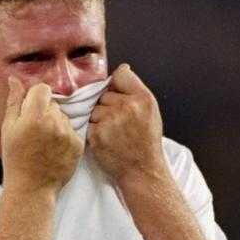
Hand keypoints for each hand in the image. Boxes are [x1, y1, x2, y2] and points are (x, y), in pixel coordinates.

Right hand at [1, 77, 83, 192]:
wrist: (32, 188)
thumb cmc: (15, 159)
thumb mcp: (8, 129)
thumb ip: (14, 101)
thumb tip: (15, 79)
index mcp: (35, 116)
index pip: (43, 89)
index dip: (36, 97)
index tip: (30, 111)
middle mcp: (55, 122)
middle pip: (54, 104)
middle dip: (45, 112)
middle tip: (35, 132)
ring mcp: (68, 134)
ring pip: (64, 117)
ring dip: (56, 124)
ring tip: (45, 143)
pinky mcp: (78, 145)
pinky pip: (72, 131)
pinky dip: (65, 137)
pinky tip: (54, 150)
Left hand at [87, 64, 165, 184]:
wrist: (141, 170)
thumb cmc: (146, 142)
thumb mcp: (151, 111)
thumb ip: (136, 89)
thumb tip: (121, 69)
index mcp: (143, 98)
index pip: (120, 76)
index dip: (117, 87)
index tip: (120, 98)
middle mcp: (127, 106)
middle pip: (104, 94)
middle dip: (108, 106)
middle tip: (119, 124)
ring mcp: (110, 120)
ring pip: (94, 109)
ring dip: (99, 119)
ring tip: (113, 133)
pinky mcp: (96, 134)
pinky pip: (88, 124)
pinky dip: (94, 132)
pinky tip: (106, 141)